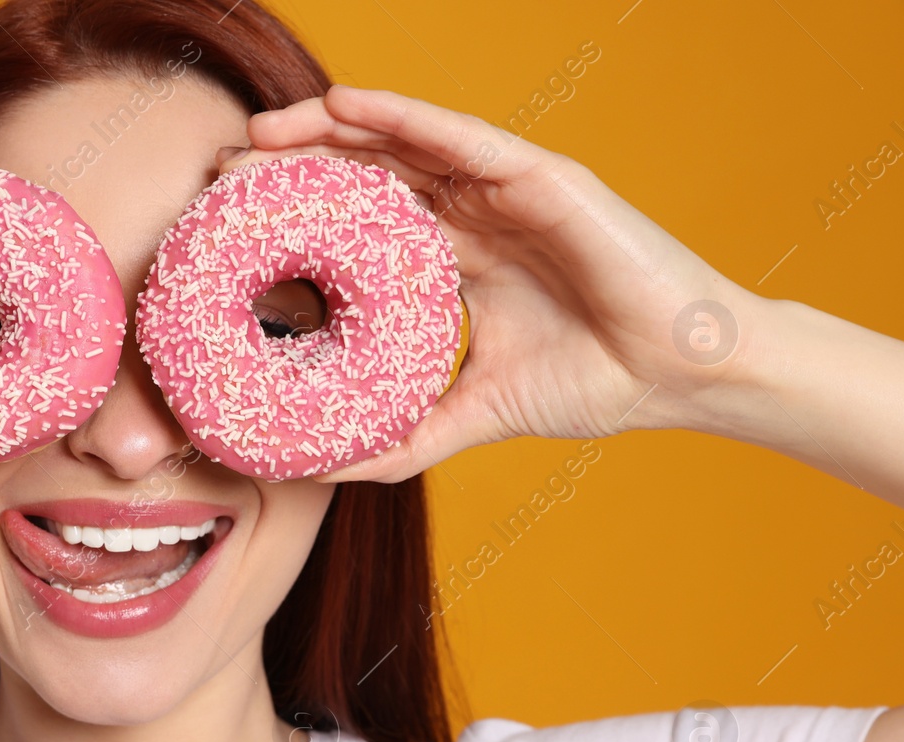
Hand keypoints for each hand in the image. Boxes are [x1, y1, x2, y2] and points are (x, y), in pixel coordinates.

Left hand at [217, 85, 761, 482]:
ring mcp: (503, 192)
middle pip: (365, 182)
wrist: (683, 377)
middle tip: (220, 179)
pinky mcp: (538, 175)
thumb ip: (400, 440)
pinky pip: (457, 137)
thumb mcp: (472, 416)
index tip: (226, 238)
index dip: (295, 229)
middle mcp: (471, 218)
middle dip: (292, 175)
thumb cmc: (595, 385)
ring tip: (260, 135)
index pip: (358, 234)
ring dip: (327, 133)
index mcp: (454, 265)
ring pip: (399, 147)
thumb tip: (316, 471)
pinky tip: (342, 107)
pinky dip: (399, 116)